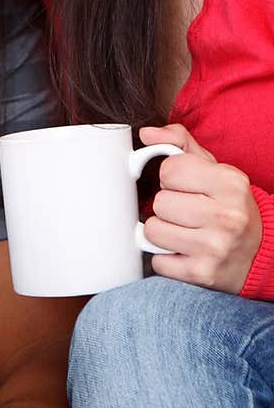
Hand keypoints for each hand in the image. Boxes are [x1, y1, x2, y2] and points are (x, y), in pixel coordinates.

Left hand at [139, 123, 261, 292]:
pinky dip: (165, 258)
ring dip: (163, 232)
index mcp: (230, 183)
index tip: (186, 187)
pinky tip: (185, 252)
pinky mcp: (201, 274)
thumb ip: (181, 145)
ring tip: (185, 231)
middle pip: (159, 202)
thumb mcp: (217, 170)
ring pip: (153, 231)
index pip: (169, 170)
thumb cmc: (231, 206)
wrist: (262, 252)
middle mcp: (225, 215)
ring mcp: (214, 247)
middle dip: (168, 206)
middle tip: (188, 212)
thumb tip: (146, 134)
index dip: (172, 177)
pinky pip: (157, 261)